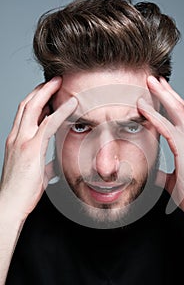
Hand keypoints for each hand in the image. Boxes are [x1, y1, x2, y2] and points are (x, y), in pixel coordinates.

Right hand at [0, 77, 76, 218]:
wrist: (10, 205)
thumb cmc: (22, 191)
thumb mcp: (35, 174)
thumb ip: (44, 165)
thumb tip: (53, 165)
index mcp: (16, 140)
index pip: (25, 113)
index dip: (37, 99)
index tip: (49, 92)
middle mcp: (16, 136)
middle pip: (27, 104)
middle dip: (41, 89)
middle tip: (55, 79)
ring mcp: (22, 141)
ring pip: (33, 107)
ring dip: (48, 92)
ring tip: (61, 82)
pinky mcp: (31, 149)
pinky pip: (48, 124)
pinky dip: (61, 111)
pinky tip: (72, 103)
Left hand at [137, 76, 183, 220]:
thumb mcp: (171, 180)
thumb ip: (161, 173)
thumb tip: (152, 172)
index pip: (178, 115)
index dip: (168, 100)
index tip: (156, 90)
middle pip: (179, 106)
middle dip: (165, 90)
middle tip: (152, 77)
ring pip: (177, 110)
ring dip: (162, 94)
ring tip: (150, 81)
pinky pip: (167, 128)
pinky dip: (154, 115)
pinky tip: (142, 106)